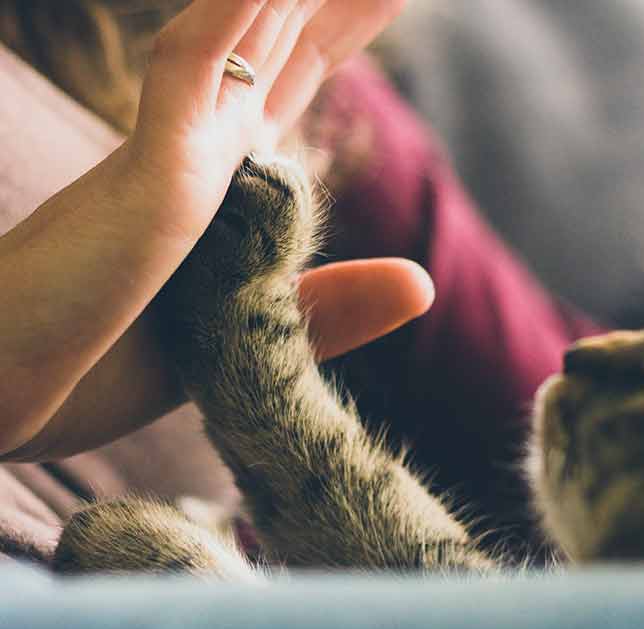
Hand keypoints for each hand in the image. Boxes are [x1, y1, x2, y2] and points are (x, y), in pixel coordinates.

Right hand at [0, 0, 409, 456]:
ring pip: (247, 29)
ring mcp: (175, 152)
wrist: (8, 397)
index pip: (293, 76)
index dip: (341, 25)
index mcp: (225, 180)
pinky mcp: (148, 176)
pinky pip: (194, 70)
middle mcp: (202, 147)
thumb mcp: (249, 338)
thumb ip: (333, 307)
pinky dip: (234, 12)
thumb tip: (423, 283)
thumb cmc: (103, 367)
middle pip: (283, 35)